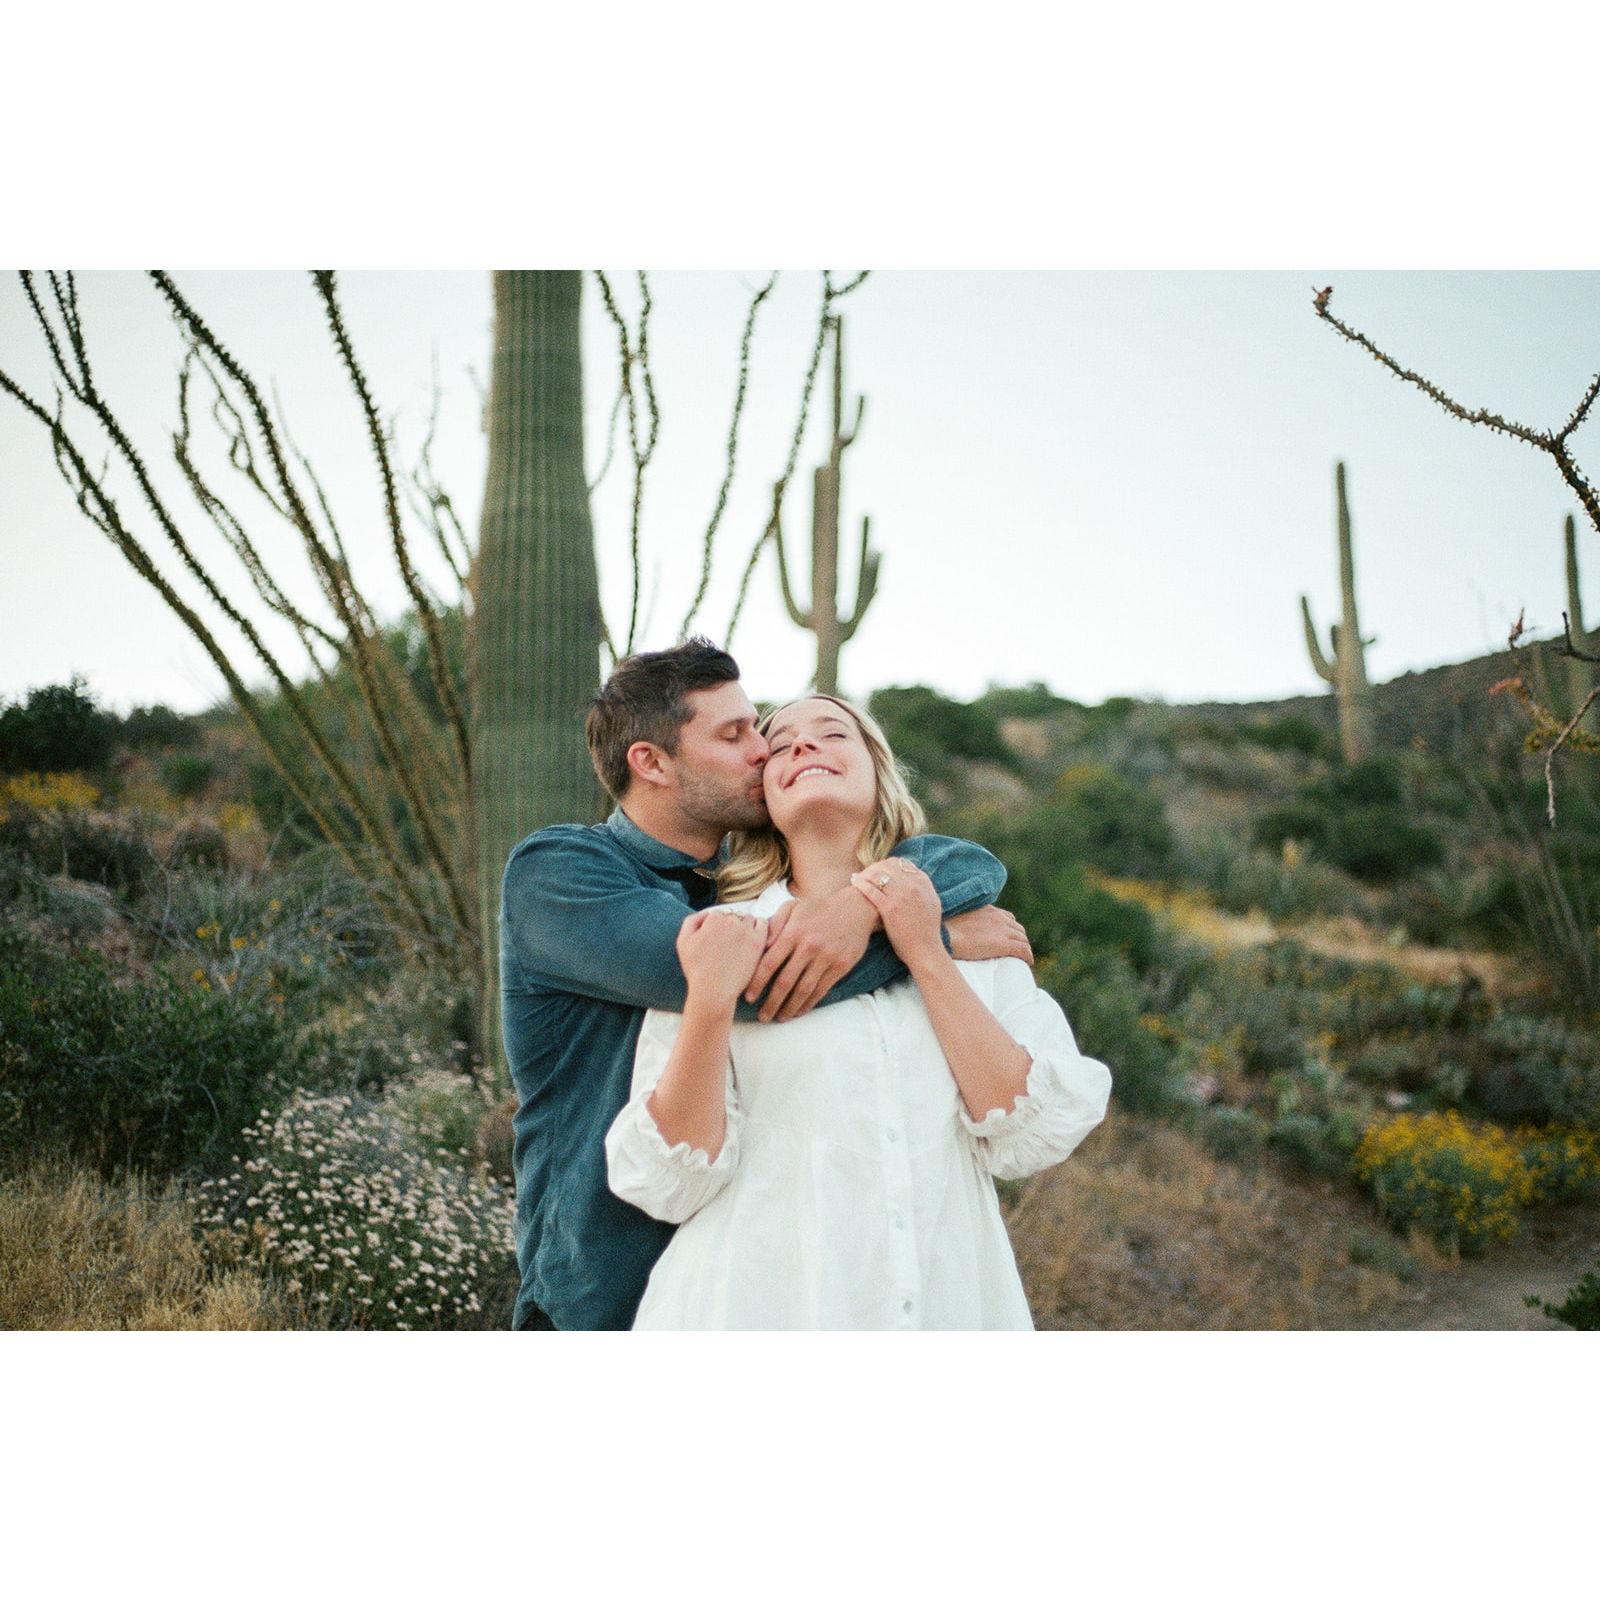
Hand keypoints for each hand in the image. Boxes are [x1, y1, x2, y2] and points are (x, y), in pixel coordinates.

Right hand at [677, 908, 766, 1013]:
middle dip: (730, 927)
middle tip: (728, 944)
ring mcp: (746, 930)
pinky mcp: (758, 942)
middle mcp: (730, 921)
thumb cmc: (696, 969)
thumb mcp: (683, 942)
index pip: (717, 915)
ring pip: (748, 919)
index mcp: (713, 919)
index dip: (716, 928)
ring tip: (741, 942)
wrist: (714, 989)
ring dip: (745, 926)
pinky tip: (754, 937)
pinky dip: (760, 926)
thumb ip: (692, 921)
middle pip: (733, 916)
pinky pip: (763, 924)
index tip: (716, 940)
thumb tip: (705, 913)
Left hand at [742, 890, 876, 1022]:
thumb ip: (774, 924)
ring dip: (790, 1008)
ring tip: (779, 1018)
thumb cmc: (819, 908)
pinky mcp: (840, 966)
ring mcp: (826, 958)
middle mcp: (808, 947)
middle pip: (785, 982)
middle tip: (762, 1017)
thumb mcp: (793, 907)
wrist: (856, 908)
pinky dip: (808, 1003)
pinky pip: (821, 990)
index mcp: (793, 932)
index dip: (757, 983)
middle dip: (771, 1003)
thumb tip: (761, 945)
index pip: (769, 963)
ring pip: (803, 990)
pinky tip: (799, 1011)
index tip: (749, 998)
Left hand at [849, 858, 945, 972]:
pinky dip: (860, 883)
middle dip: (875, 867)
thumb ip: (923, 887)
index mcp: (923, 882)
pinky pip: (871, 889)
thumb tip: (913, 877)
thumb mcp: (932, 902)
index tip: (879, 869)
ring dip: (866, 873)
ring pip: (878, 874)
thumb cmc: (928, 930)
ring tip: (857, 876)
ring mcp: (901, 895)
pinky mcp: (890, 908)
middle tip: (865, 872)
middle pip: (888, 866)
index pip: (902, 863)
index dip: (888, 864)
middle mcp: (913, 885)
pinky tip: (854, 882)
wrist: (926, 949)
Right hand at [945, 904, 1033, 966]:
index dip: (1011, 929)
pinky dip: (1027, 956)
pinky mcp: (1003, 944)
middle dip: (1020, 939)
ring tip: (1023, 957)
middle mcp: (998, 917)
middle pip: (1017, 928)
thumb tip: (959, 929)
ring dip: (1024, 947)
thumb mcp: (956, 918)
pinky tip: (1028, 962)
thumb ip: (964, 920)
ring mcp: (1002, 930)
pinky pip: (1022, 950)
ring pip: (1022, 939)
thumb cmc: (943, 929)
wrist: (944, 934)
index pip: (1007, 917)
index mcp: (987, 910)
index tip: (1009, 937)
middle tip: (1018, 950)